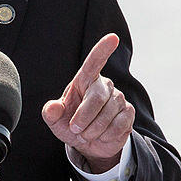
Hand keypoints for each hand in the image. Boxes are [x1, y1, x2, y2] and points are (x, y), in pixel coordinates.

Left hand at [41, 33, 134, 172]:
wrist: (89, 143)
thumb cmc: (71, 124)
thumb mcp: (56, 121)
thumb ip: (51, 113)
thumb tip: (52, 107)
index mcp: (85, 80)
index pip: (94, 62)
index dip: (103, 50)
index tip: (113, 38)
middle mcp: (105, 85)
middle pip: (97, 98)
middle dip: (83, 118)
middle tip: (75, 129)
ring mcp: (118, 98)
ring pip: (107, 116)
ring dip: (93, 130)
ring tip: (87, 133)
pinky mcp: (129, 113)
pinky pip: (118, 126)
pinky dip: (105, 136)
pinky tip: (101, 135)